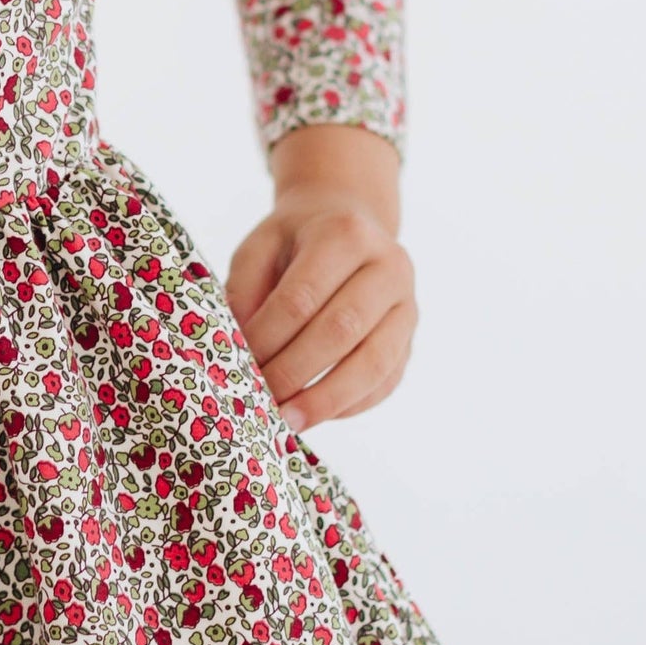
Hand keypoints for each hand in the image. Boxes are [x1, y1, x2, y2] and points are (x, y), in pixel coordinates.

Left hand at [225, 123, 416, 428]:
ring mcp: (407, 305)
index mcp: (345, 235)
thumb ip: (244, 288)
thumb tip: (235, 344)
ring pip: (374, 362)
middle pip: (341, 330)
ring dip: (327, 399)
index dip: (269, 335)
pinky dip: (350, 405)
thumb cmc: (296, 241)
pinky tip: (317, 415)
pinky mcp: (410, 339)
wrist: (349, 223)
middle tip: (260, 397)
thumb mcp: (261, 245)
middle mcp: (388, 267)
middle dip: (295, 371)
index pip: (303, 296)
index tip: (240, 361)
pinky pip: (386, 381)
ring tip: (289, 422)